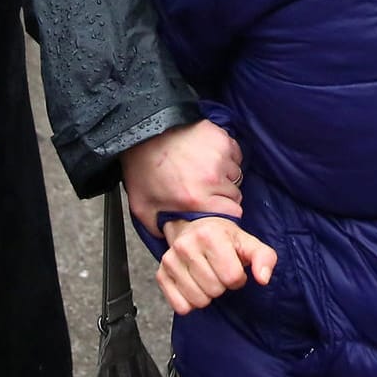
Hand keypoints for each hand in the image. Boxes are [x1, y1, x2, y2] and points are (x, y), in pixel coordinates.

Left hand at [120, 120, 243, 232]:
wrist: (141, 134)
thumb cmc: (142, 169)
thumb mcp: (144, 208)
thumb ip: (163, 230)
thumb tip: (177, 242)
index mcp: (196, 199)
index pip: (232, 214)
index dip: (223, 213)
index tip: (215, 209)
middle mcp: (212, 178)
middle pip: (235, 195)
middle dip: (223, 195)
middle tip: (205, 189)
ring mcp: (219, 156)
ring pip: (235, 174)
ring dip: (224, 175)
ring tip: (204, 171)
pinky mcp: (221, 138)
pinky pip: (235, 154)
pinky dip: (226, 157)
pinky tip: (208, 157)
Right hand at [157, 216, 275, 314]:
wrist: (194, 227)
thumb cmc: (224, 239)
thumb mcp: (249, 243)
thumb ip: (265, 258)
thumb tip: (263, 278)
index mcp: (210, 235)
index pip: (232, 277)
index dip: (238, 277)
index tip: (233, 267)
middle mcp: (186, 245)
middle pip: (215, 290)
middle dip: (222, 285)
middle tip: (218, 271)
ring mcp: (170, 260)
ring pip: (198, 300)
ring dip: (207, 295)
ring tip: (207, 277)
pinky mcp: (161, 275)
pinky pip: (180, 307)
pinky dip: (190, 302)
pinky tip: (193, 285)